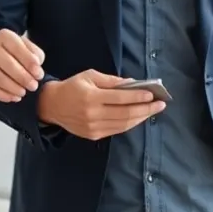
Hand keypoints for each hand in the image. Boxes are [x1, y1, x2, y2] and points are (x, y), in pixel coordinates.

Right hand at [0, 29, 44, 102]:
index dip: (30, 63)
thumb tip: (36, 67)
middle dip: (23, 77)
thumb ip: (36, 56)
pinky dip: (1, 95)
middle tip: (33, 86)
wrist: (0, 60)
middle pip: (8, 64)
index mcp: (4, 35)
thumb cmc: (20, 55)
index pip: (17, 48)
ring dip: (13, 87)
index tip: (39, 75)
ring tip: (24, 92)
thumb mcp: (31, 51)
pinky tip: (13, 98)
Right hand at [36, 70, 164, 139]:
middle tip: (160, 104)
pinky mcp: (93, 135)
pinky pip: (116, 130)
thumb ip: (111, 81)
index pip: (120, 98)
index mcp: (91, 97)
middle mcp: (92, 114)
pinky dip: (130, 124)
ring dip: (141, 118)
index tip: (152, 94)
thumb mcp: (89, 76)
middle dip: (146, 109)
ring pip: (123, 124)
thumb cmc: (72, 87)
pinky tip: (139, 117)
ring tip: (153, 110)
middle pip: (125, 113)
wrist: (52, 105)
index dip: (138, 96)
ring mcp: (93, 127)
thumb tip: (133, 84)